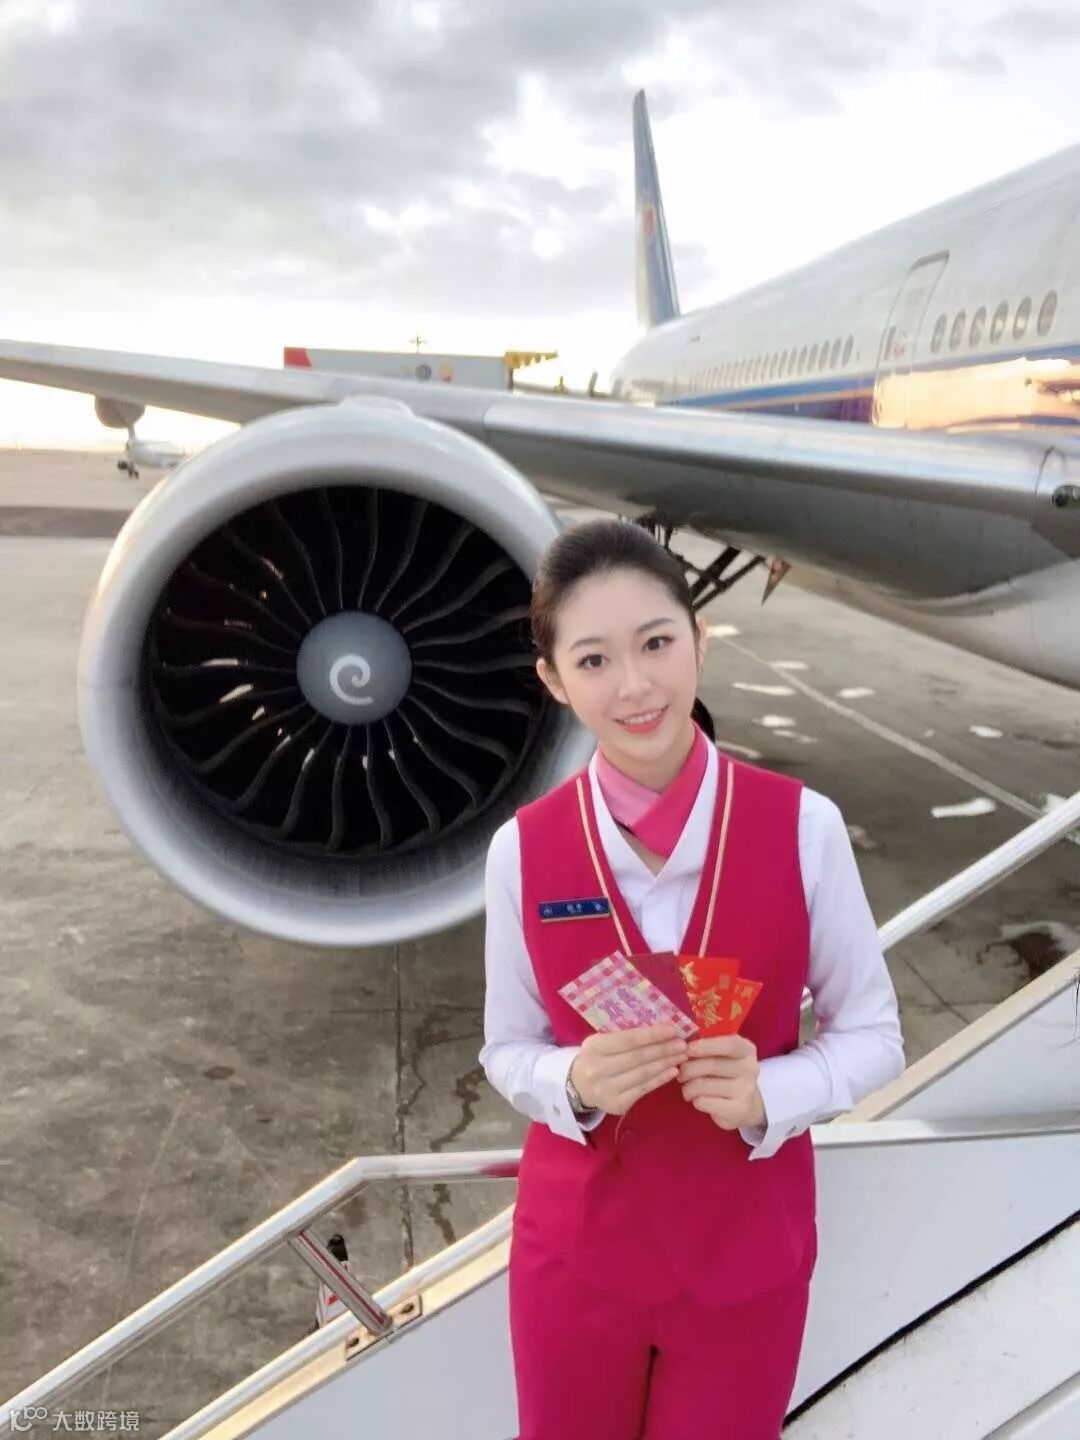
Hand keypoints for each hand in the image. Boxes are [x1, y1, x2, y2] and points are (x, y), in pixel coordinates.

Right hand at [569, 1024, 688, 1116]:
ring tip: (681, 1056)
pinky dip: (660, 1080)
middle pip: (638, 1058)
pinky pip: (643, 1090)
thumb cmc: (595, 1058)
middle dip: (664, 1050)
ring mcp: (607, 1090)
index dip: (652, 1035)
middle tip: (683, 1044)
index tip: (673, 1029)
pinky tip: (672, 1071)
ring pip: (643, 1074)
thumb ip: (623, 1036)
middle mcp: (598, 1069)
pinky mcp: (616, 1105)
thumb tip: (659, 1030)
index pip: (628, 1040)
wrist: (576, 1087)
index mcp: (594, 1048)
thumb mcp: (601, 1042)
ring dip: (666, 1064)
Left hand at [677, 1035, 766, 1130]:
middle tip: (680, 1073)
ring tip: (687, 1088)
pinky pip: (703, 1102)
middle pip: (712, 1065)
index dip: (706, 1046)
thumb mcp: (722, 1054)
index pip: (730, 1044)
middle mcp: (750, 1069)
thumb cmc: (725, 1072)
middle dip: (688, 1069)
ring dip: (688, 1087)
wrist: (743, 1103)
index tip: (688, 1048)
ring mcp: (746, 1090)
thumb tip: (681, 1045)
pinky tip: (697, 1099)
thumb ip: (706, 1045)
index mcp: (746, 1050)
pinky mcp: (737, 1109)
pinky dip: (694, 1100)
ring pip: (703, 1085)